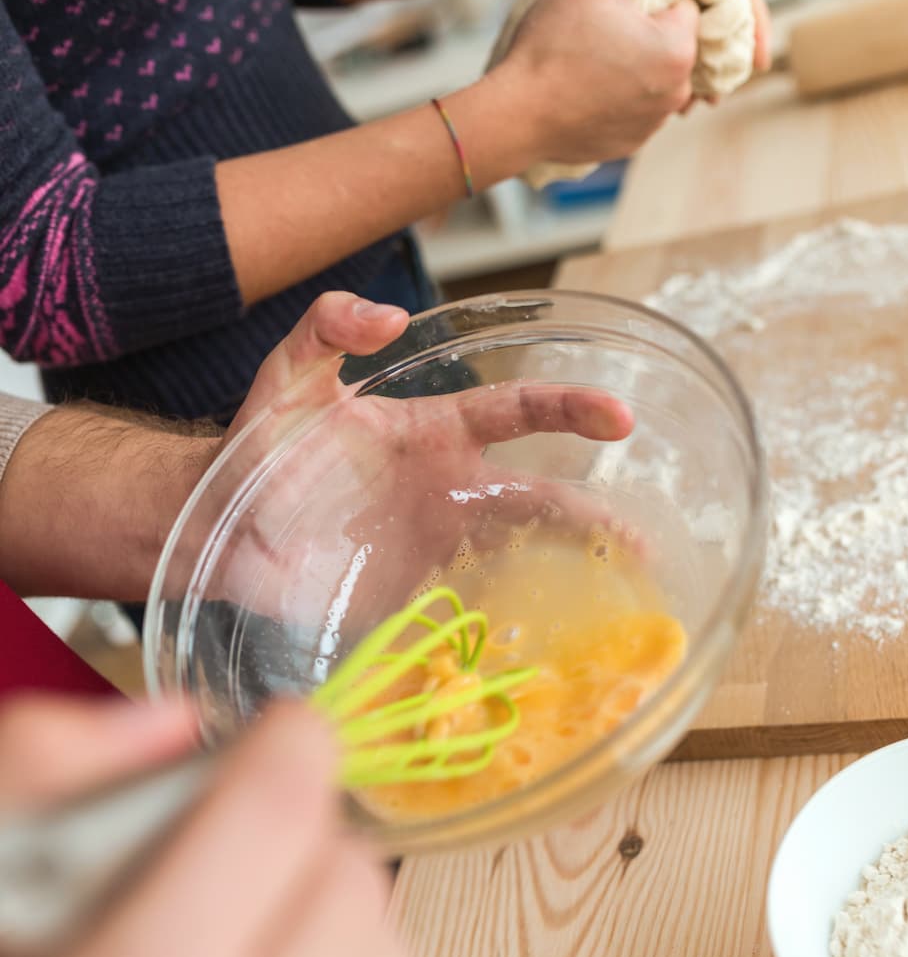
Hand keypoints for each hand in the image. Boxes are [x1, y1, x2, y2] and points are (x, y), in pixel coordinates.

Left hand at [192, 301, 634, 642]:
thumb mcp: (289, 374)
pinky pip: (474, 606)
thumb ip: (327, 325)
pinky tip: (550, 641)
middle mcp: (449, 489)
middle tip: (638, 542)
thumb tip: (389, 314)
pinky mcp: (412, 595)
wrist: (221, 526)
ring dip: (568, 572)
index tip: (617, 418)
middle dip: (593, 516)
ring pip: (519, 556)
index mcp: (435, 433)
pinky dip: (514, 618)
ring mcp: (435, 546)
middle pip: (538, 497)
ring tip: (616, 596)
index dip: (568, 410)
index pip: (516, 413)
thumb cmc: (259, 447)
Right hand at [492, 0, 701, 165]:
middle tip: (607, 22)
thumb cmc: (551, 44)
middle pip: (677, 43)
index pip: (687, 4)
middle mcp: (676, 90)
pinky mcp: (631, 145)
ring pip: (658, 79)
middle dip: (653, 29)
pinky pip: (636, 111)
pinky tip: (592, 85)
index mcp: (678, 45)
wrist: (516, 117)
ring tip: (598, 53)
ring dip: (640, 65)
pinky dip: (622, 98)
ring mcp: (653, 124)